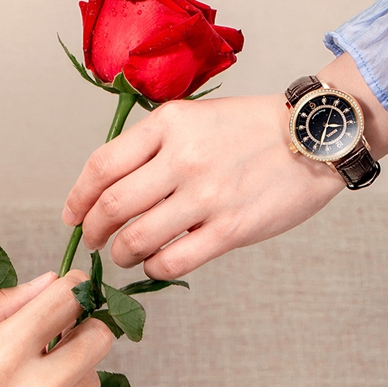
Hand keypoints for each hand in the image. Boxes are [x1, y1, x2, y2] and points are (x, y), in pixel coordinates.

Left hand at [63, 53, 387, 279]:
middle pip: (111, 207)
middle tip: (93, 241)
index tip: (72, 217)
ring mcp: (207, 195)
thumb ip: (151, 148)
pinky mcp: (231, 229)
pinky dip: (154, 268)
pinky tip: (157, 263)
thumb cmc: (250, 129)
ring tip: (125, 254)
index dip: (77, 198)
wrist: (315, 135)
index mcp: (169, 124)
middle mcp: (184, 157)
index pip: (101, 166)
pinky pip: (172, 262)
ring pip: (136, 239)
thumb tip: (106, 191)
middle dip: (92, 232)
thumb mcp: (195, 118)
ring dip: (121, 255)